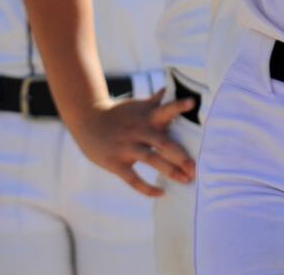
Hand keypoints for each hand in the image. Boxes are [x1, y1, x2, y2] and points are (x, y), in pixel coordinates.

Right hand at [63, 90, 196, 197]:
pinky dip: (147, 188)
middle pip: (163, 142)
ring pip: (152, 160)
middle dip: (181, 156)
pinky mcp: (116, 162)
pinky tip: (161, 193)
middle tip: (196, 168)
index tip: (192, 102)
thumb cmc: (117, 115)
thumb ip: (154, 101)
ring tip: (186, 180)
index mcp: (146, 117)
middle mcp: (139, 131)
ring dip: (170, 171)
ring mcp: (127, 147)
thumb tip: (168, 89)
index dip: (178, 106)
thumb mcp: (136, 107)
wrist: (87, 120)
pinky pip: (133, 179)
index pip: (165, 109)